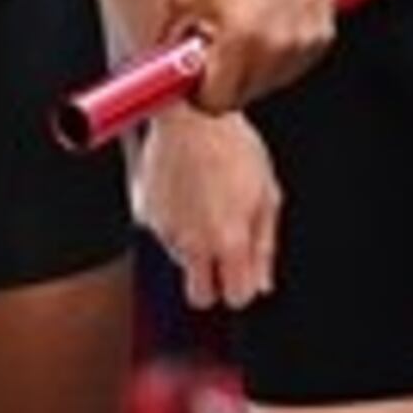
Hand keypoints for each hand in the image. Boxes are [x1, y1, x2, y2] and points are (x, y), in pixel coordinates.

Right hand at [137, 112, 280, 307]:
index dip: (242, 289)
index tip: (244, 276)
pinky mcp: (145, 216)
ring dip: (195, 246)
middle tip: (221, 260)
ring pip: (181, 262)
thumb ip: (264, 245)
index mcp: (229, 241)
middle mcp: (193, 244)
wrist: (190, 114)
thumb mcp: (267, 193)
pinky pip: (164, 233)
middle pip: (198, 297)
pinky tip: (187, 192)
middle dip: (211, 286)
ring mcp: (165, 232)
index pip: (236, 298)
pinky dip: (175, 222)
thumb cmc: (233, 147)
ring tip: (207, 204)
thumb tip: (262, 283)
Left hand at [156, 0, 335, 111]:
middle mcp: (278, 45)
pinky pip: (293, 64)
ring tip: (243, 31)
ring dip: (253, 69)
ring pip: (270, 83)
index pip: (217, 101)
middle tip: (214, 54)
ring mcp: (304, 41)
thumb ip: (172, 42)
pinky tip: (268, 24)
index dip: (200, 95)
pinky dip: (278, 54)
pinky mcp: (322, 34)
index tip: (194, 82)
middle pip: (244, 97)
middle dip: (225, 82)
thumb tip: (165, 73)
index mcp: (241, 36)